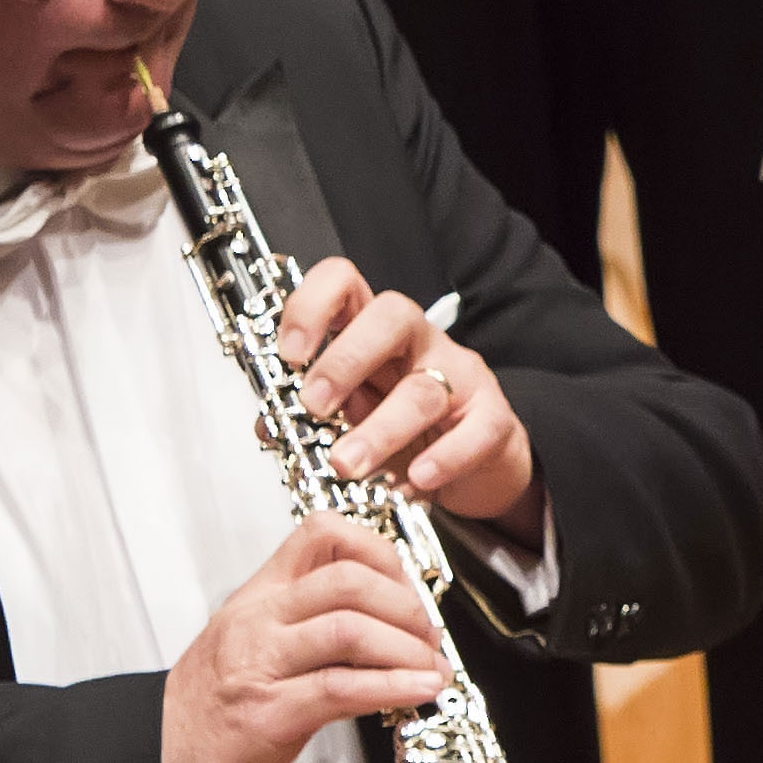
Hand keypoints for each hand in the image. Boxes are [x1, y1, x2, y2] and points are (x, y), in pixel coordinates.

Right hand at [160, 511, 447, 762]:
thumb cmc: (202, 715)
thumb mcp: (256, 651)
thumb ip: (313, 631)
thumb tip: (388, 630)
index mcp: (257, 597)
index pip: (322, 534)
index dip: (379, 550)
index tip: (407, 584)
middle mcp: (256, 621)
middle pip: (348, 579)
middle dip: (406, 605)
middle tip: (428, 636)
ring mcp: (258, 665)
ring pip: (349, 628)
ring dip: (407, 648)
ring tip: (432, 669)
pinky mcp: (265, 715)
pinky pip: (341, 688)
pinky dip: (393, 687)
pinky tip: (419, 692)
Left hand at [278, 258, 541, 536]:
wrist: (475, 462)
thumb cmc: (407, 430)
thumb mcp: (352, 416)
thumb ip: (311, 416)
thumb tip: (269, 426)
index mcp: (374, 331)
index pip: (345, 283)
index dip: (313, 306)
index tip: (288, 353)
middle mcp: (419, 341)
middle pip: (391, 316)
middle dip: (345, 360)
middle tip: (314, 405)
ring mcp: (460, 376)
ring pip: (424, 388)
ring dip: (380, 429)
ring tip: (347, 465)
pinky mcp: (493, 418)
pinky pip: (475, 431)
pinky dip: (444, 458)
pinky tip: (415, 479)